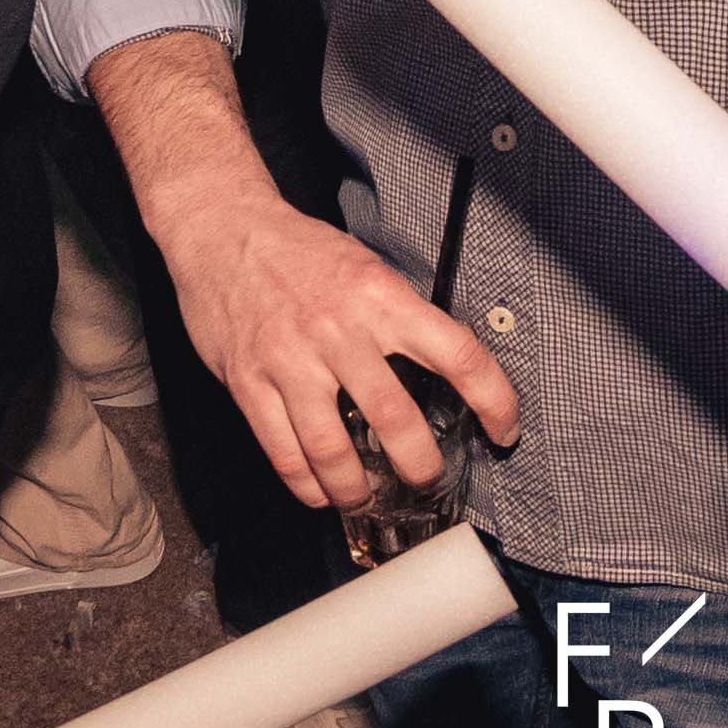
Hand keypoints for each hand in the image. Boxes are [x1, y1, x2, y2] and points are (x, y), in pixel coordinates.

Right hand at [161, 185, 516, 512]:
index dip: (492, 399)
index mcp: (380, 296)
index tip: (504, 429)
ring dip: (357, 490)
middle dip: (420, 465)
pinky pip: (283, 451)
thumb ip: (396, 316)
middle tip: (427, 479)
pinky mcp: (249, 381)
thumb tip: (438, 369)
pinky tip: (320, 492)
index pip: (457, 354)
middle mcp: (338, 329)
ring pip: (333, 450)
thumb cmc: (298, 249)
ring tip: (369, 500)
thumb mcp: (364, 266)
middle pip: (395, 418)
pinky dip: (306, 484)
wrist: (222, 228)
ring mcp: (291, 359)